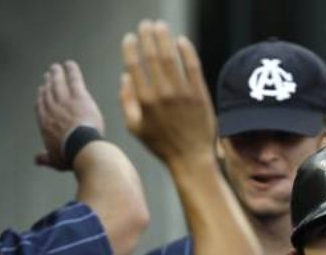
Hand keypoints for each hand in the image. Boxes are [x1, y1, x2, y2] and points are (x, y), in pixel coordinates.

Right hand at [35, 61, 104, 169]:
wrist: (82, 148)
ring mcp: (65, 102)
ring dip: (57, 74)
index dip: (41, 98)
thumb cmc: (70, 156)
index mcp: (45, 124)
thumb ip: (46, 158)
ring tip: (56, 68)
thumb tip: (37, 160)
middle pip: (48, 93)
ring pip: (58, 84)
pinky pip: (74, 80)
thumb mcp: (55, 160)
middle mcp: (52, 110)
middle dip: (48, 83)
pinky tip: (70, 64)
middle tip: (49, 75)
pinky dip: (72, 71)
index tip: (41, 91)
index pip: (41, 107)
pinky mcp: (79, 97)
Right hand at [120, 20, 215, 170]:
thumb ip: (126, 101)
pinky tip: (181, 40)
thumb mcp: (135, 127)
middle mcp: (163, 95)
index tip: (130, 37)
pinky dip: (187, 51)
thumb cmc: (162, 145)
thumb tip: (124, 76)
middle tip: (146, 24)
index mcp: (144, 101)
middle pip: (153, 57)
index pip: (134, 66)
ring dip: (165, 38)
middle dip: (148, 37)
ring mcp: (183, 94)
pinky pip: (193, 67)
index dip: (131, 48)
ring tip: (161, 26)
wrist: (191, 159)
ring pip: (172, 58)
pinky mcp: (200, 95)